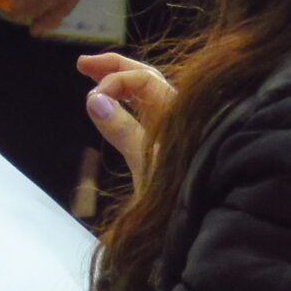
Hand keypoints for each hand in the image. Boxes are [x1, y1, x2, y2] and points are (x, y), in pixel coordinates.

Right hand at [78, 51, 172, 189]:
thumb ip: (122, 131)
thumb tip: (95, 99)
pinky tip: (115, 106)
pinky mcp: (170, 148)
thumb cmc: (182, 198)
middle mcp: (180, 117)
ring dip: (120, 83)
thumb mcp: (147, 164)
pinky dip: (129, 104)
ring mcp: (176, 131)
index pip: (143, 79)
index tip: (89, 101)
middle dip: (114, 68)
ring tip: (94, 75)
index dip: (114, 81)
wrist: (207, 226)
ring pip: (149, 96)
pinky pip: (150, 114)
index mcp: (179, 115)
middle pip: (147, 78)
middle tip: (82, 64)